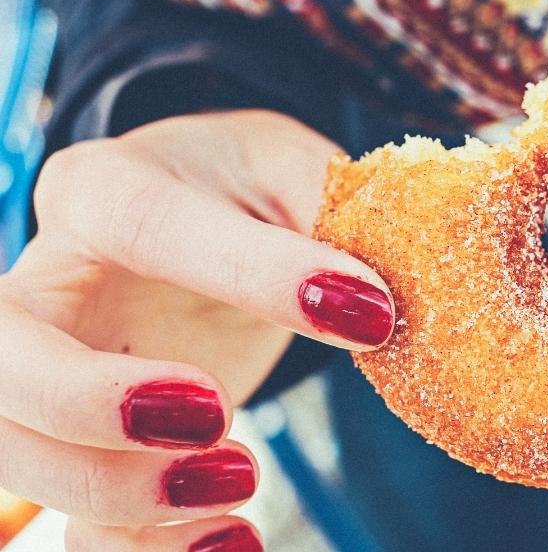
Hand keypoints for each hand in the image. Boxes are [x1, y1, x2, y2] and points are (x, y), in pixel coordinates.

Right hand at [0, 111, 394, 549]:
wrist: (210, 220)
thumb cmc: (248, 187)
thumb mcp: (293, 169)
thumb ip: (330, 207)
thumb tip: (375, 294)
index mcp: (108, 189)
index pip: (144, 225)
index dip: (250, 274)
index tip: (365, 315)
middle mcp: (53, 282)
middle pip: (6, 360)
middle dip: (92, 405)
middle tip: (216, 416)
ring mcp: (57, 370)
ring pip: (21, 453)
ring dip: (123, 495)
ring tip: (243, 483)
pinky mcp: (88, 441)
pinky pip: (81, 515)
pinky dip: (145, 547)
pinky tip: (233, 540)